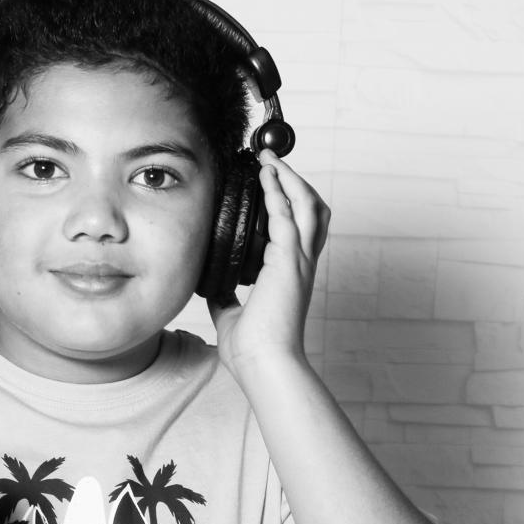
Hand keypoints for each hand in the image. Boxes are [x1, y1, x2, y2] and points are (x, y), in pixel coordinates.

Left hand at [208, 148, 330, 371]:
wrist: (264, 364)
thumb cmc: (253, 348)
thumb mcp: (231, 312)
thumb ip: (225, 294)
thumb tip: (210, 284)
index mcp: (290, 274)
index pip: (299, 227)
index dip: (288, 201)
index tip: (269, 181)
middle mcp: (301, 263)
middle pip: (313, 209)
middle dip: (295, 180)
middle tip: (272, 161)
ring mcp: (299, 261)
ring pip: (307, 204)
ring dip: (289, 177)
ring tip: (269, 159)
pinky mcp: (289, 261)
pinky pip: (287, 215)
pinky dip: (277, 191)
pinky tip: (265, 176)